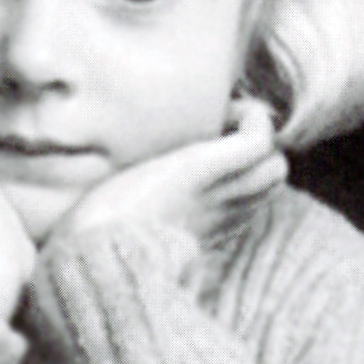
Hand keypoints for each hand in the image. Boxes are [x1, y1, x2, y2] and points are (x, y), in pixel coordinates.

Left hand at [56, 98, 286, 246]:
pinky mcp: (204, 169)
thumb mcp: (122, 225)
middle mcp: (217, 213)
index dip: (238, 168)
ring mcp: (215, 192)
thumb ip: (136, 216)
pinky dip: (252, 119)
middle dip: (254, 148)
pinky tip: (225, 112)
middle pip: (271, 180)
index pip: (248, 199)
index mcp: (201, 228)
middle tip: (218, 128)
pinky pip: (260, 140)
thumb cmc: (93, 242)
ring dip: (256, 132)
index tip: (210, 147)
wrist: (88, 251)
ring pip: (275, 165)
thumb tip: (113, 206)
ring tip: (222, 119)